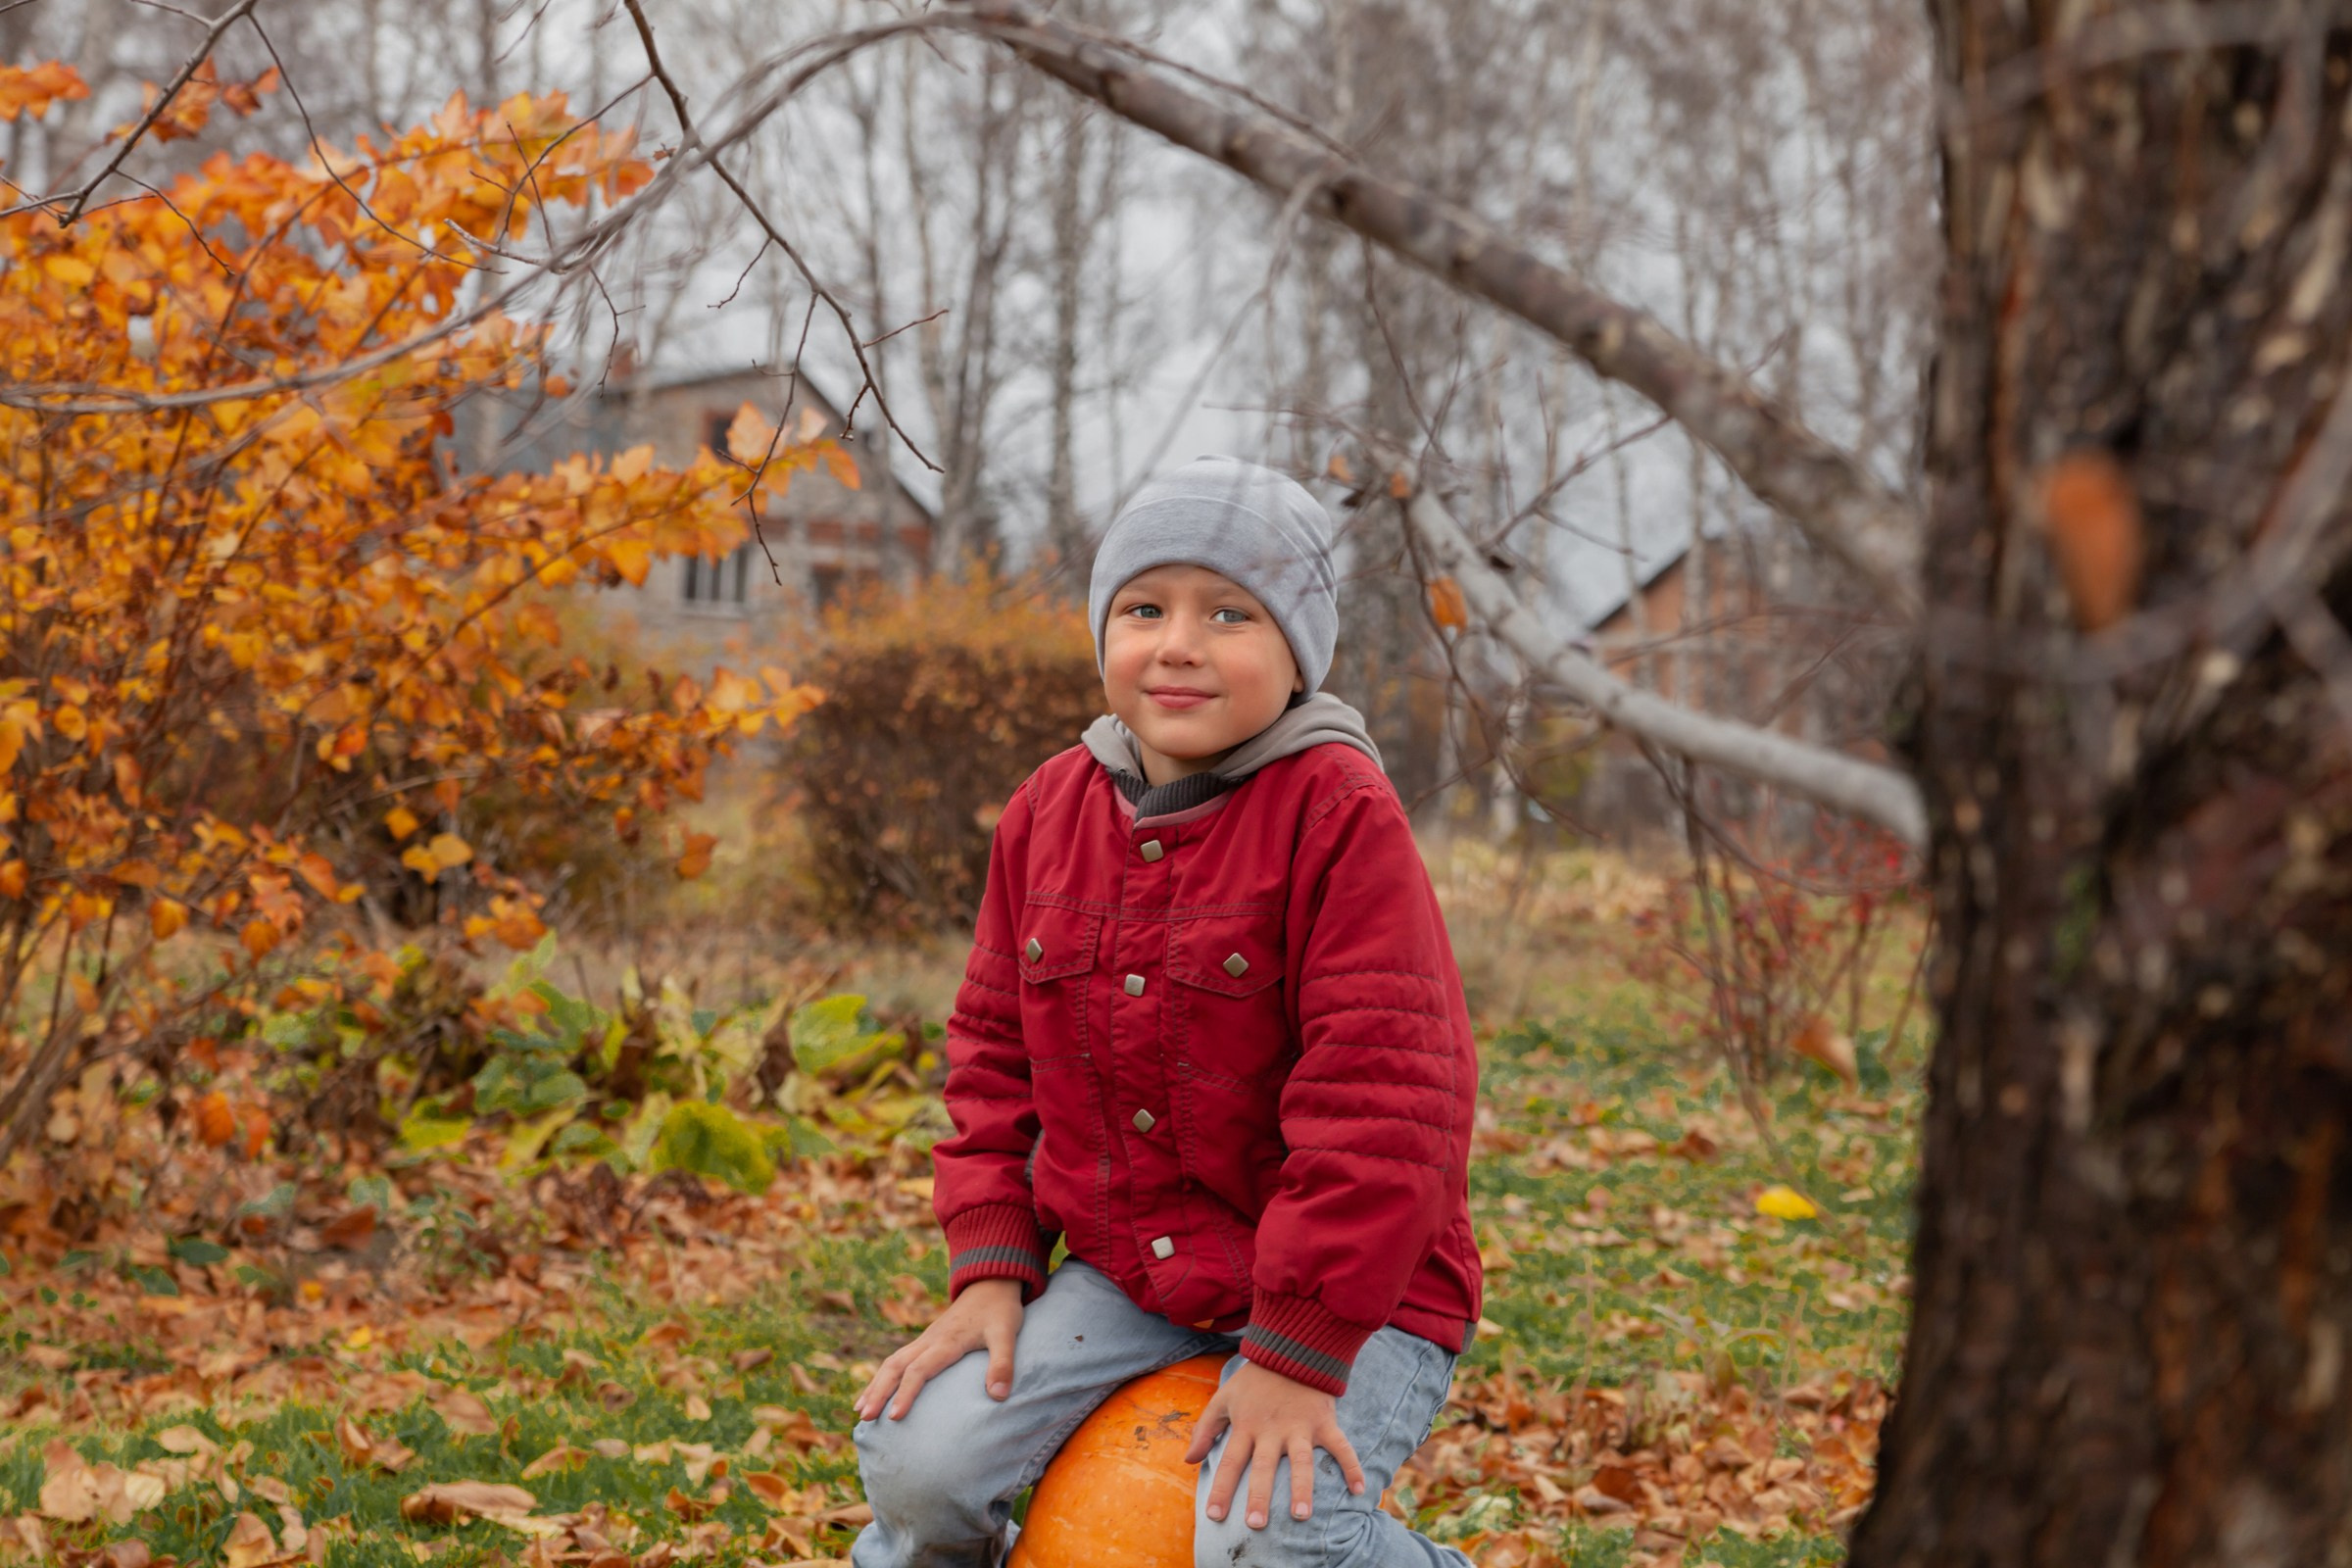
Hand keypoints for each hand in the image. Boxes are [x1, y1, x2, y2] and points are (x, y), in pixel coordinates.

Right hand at [852, 1278, 1023, 1421]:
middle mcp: (930, 1340)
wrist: (991, 1283)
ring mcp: (925, 1340)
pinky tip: (875, 1391)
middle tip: (865, 1418)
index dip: (906, 1393)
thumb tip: (999, 1396)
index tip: (894, 1416)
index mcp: (947, 1342)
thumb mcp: (1007, 1335)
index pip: (919, 1370)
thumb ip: (1003, 1364)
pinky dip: (883, 1376)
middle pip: (896, 1366)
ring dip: (875, 1385)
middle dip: (878, 1392)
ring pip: (892, 1362)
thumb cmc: (1000, 1311)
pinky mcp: (925, 1341)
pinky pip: (897, 1359)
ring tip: (860, 1411)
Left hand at [1182, 1360, 1365, 1528]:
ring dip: (1302, 1488)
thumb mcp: (1223, 1398)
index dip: (1222, 1489)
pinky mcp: (1324, 1422)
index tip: (1214, 1516)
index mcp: (1247, 1426)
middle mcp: (1272, 1430)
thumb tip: (1189, 1461)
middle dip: (1260, 1496)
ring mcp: (1300, 1427)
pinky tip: (1360, 1489)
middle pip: (1264, 1467)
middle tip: (1255, 1524)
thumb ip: (1205, 1428)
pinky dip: (1352, 1466)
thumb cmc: (1255, 1379)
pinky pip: (1341, 1446)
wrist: (1291, 1348)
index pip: (1231, 1463)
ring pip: (1301, 1462)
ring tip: (1301, 1516)